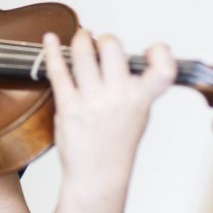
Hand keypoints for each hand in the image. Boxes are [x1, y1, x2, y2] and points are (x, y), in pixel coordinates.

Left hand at [42, 29, 176, 194]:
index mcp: (141, 100)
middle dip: (105, 40)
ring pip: (84, 55)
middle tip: (99, 42)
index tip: (151, 50)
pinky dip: (52, 51)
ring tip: (80, 38)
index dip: (161, 54)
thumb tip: (127, 57)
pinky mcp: (69, 107)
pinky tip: (49, 39)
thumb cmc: (117, 144)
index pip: (163, 72)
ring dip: (80, 40)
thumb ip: (137, 87)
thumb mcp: (139, 115)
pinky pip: (59, 71)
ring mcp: (92, 102)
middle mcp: (118, 98)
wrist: (98, 175)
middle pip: (112, 49)